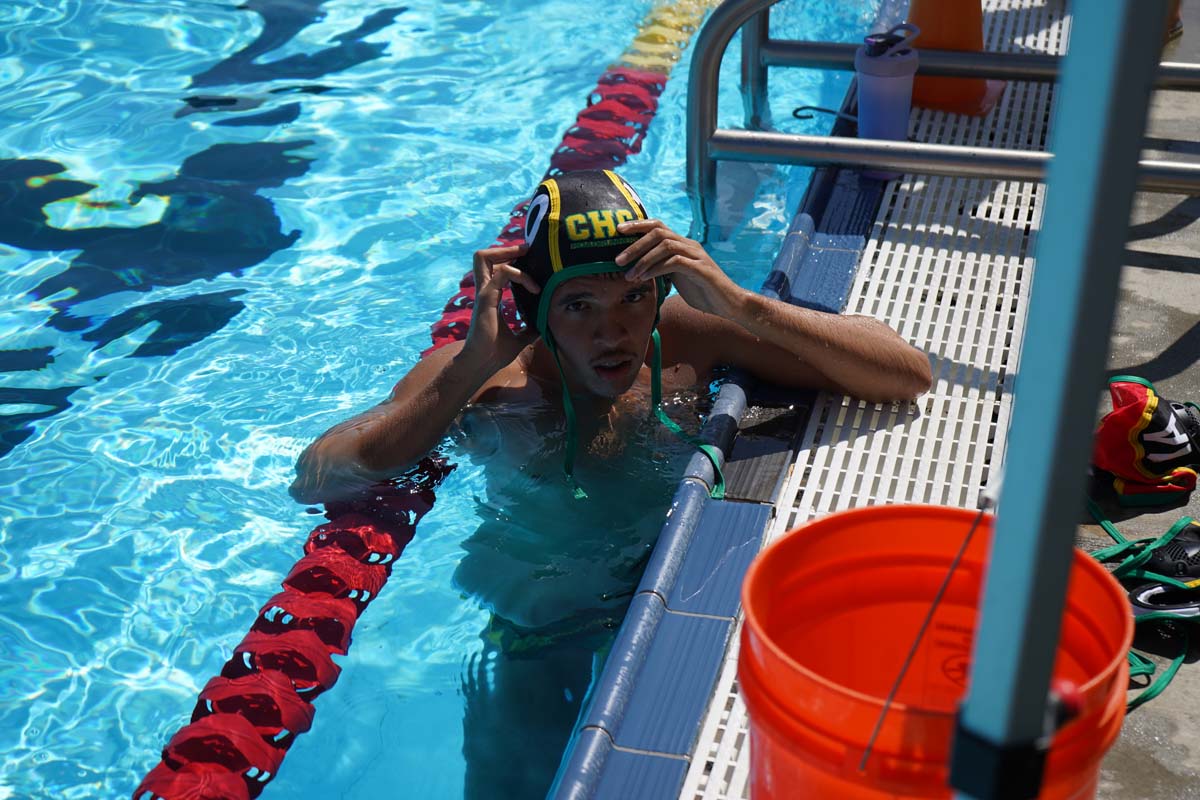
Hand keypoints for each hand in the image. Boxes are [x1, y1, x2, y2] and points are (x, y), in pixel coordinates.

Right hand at [463, 245, 539, 365]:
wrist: (482, 365)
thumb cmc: (495, 353)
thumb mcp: (521, 338)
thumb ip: (530, 328)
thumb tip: (545, 325)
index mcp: (490, 297)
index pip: (494, 268)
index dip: (509, 259)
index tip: (529, 261)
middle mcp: (485, 291)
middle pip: (483, 257)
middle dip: (504, 248)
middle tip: (526, 250)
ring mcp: (484, 293)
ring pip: (484, 257)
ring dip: (507, 253)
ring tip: (526, 256)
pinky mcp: (486, 299)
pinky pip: (502, 274)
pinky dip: (520, 275)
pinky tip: (534, 288)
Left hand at [614, 219, 743, 317]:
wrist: (729, 304)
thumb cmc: (703, 292)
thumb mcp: (678, 278)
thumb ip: (663, 269)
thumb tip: (639, 269)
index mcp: (683, 244)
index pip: (658, 226)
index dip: (638, 225)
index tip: (618, 231)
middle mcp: (689, 245)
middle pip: (658, 232)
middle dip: (635, 244)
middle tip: (618, 261)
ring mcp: (696, 255)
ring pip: (665, 245)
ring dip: (643, 259)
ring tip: (629, 275)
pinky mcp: (701, 269)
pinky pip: (675, 262)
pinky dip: (656, 269)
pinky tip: (645, 278)